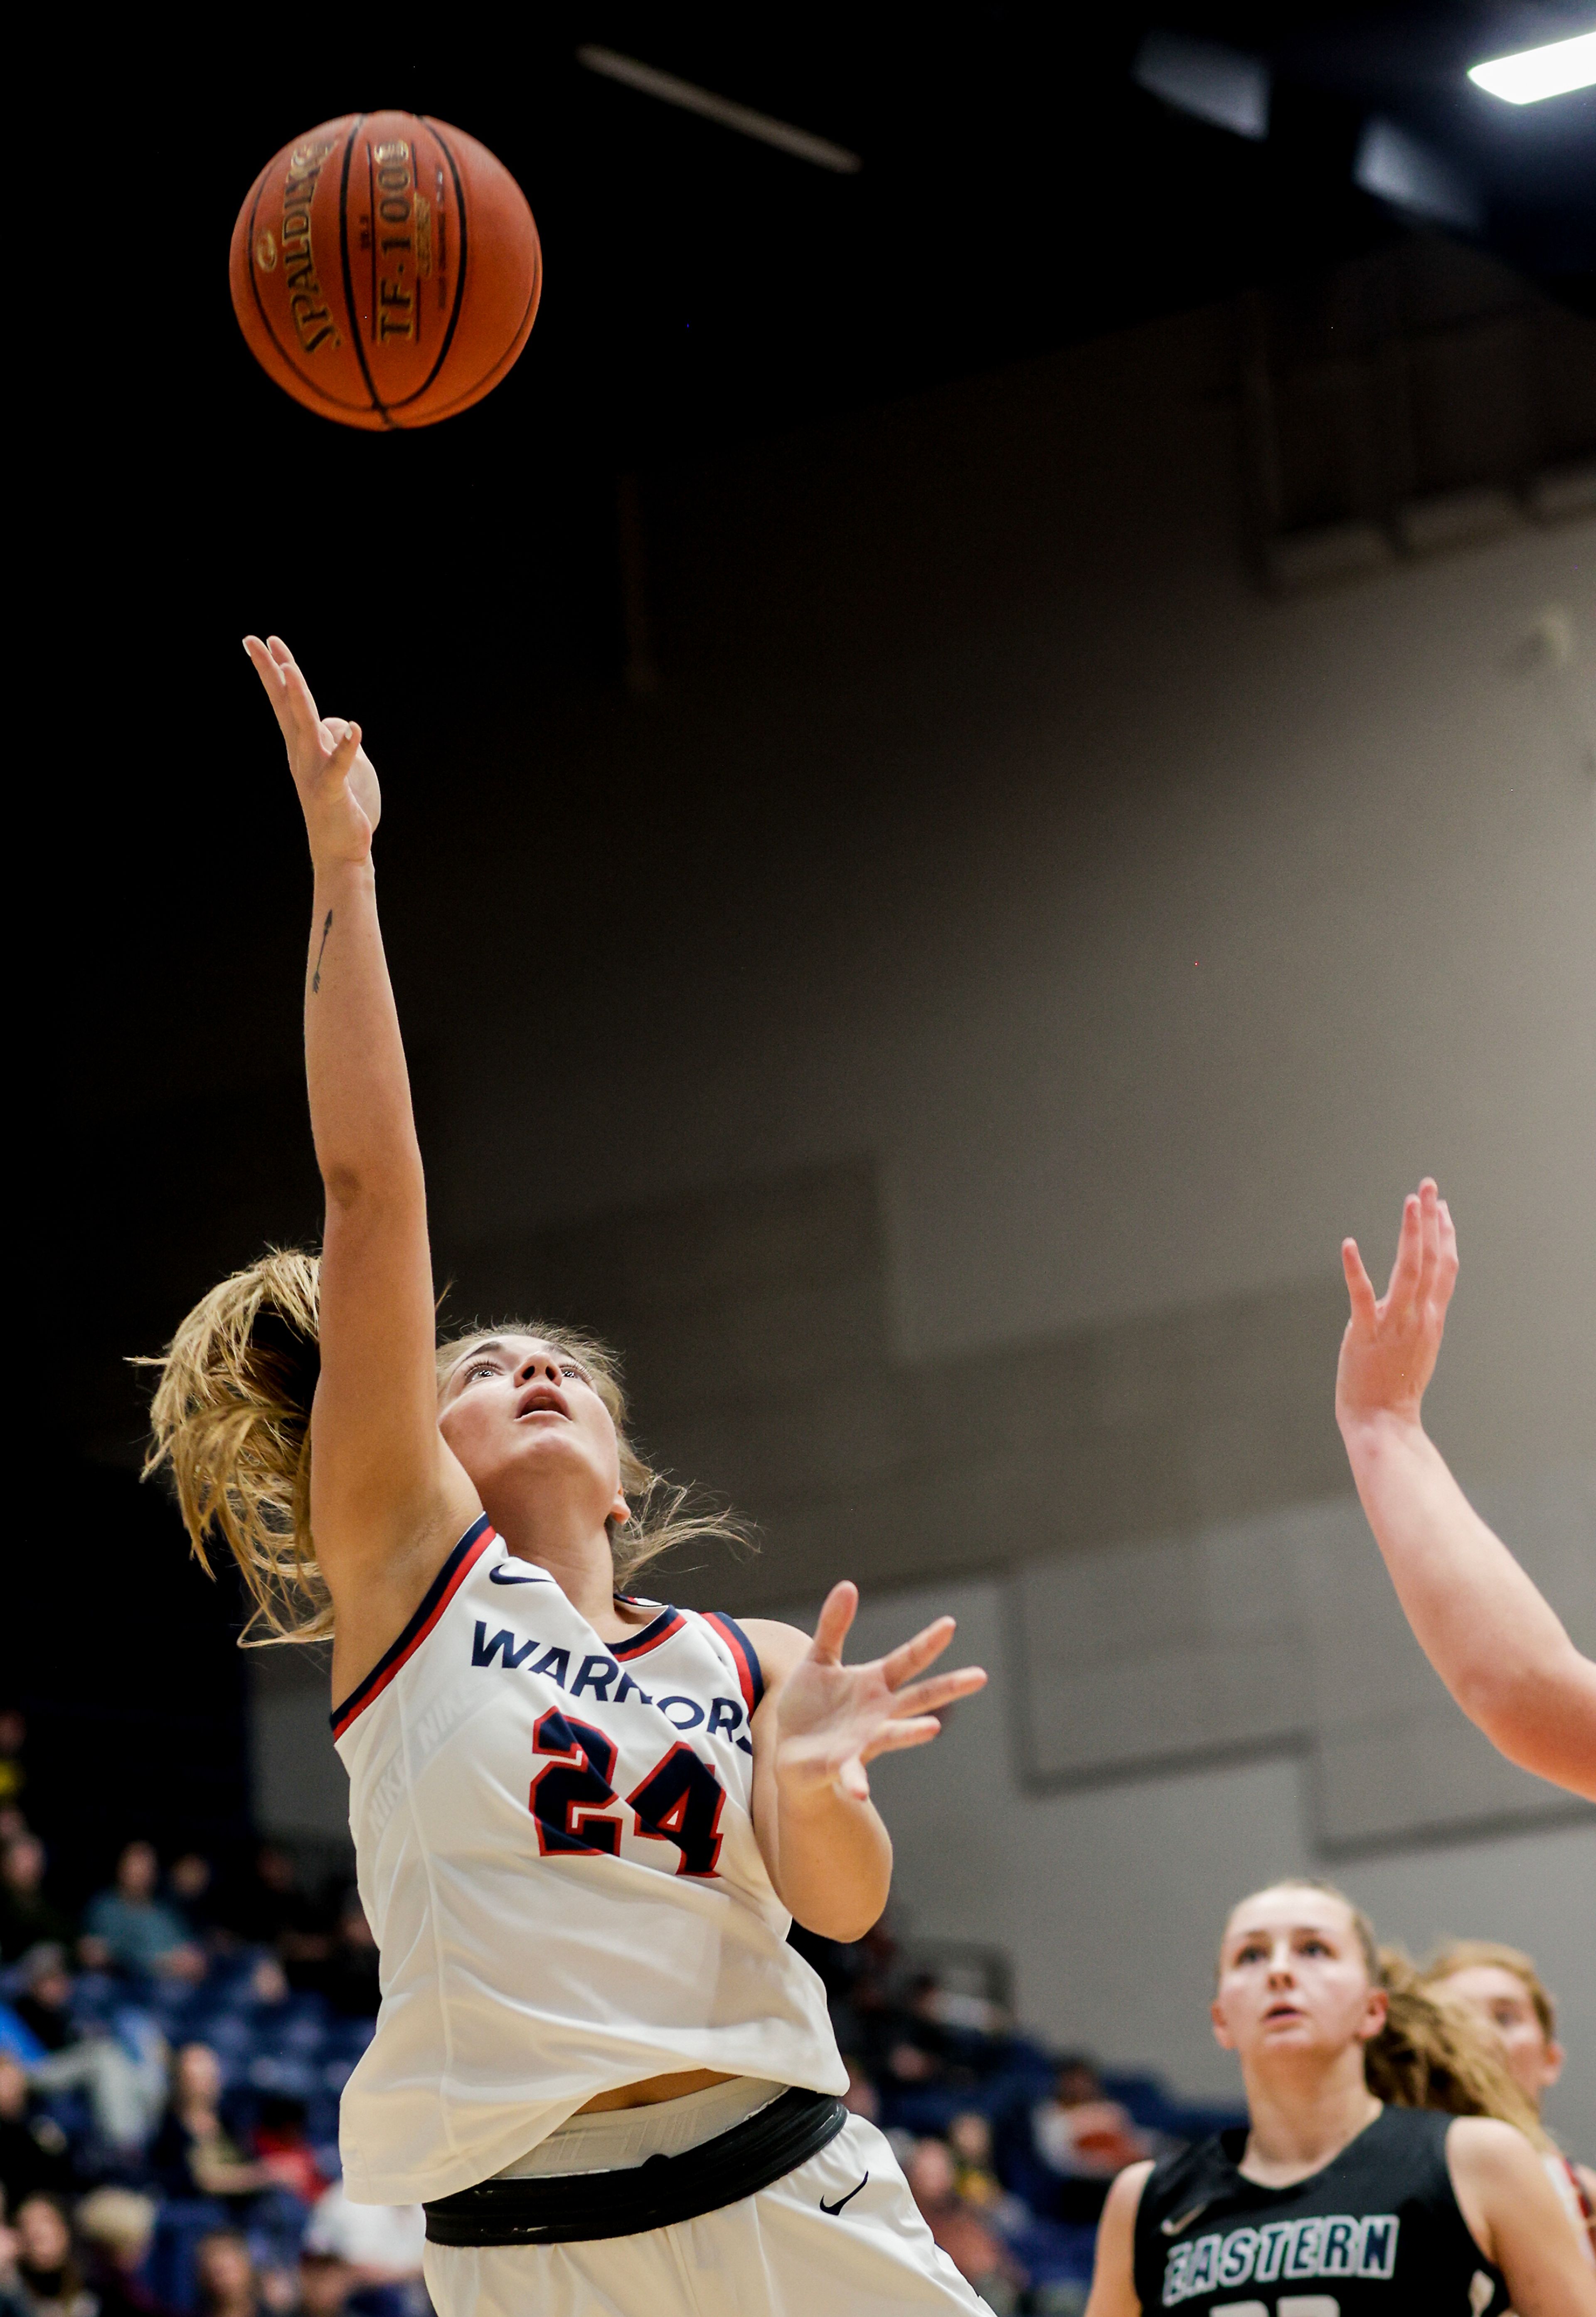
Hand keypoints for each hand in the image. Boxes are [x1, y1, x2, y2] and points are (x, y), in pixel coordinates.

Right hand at [244, 633, 380, 865]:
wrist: (339, 852)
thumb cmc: (338, 808)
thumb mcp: (337, 766)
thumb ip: (336, 740)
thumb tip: (339, 724)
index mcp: (301, 746)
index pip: (284, 701)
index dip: (274, 670)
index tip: (263, 641)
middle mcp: (301, 753)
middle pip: (285, 704)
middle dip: (272, 671)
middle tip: (256, 640)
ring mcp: (314, 771)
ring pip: (304, 727)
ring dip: (298, 697)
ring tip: (291, 669)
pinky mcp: (332, 790)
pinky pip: (339, 765)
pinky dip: (347, 748)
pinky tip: (355, 730)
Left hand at [775, 1582, 986, 1803]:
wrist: (790, 1751)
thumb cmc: (809, 1705)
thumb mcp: (818, 1659)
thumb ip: (833, 1626)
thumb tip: (849, 1585)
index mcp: (873, 1684)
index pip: (907, 1659)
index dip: (928, 1642)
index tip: (950, 1624)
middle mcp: (877, 1713)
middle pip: (918, 1696)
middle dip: (948, 1686)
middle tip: (980, 1676)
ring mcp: (863, 1740)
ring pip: (892, 1734)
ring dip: (910, 1732)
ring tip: (932, 1728)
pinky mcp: (840, 1764)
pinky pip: (851, 1773)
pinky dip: (856, 1781)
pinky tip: (861, 1792)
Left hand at [1337, 1178, 1458, 1430]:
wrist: (1384, 1423)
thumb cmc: (1396, 1386)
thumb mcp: (1418, 1346)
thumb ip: (1420, 1318)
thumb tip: (1419, 1296)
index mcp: (1431, 1318)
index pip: (1445, 1268)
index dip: (1445, 1235)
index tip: (1442, 1207)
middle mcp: (1419, 1317)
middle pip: (1432, 1260)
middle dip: (1431, 1220)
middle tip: (1428, 1185)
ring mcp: (1393, 1324)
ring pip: (1408, 1270)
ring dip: (1410, 1233)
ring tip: (1410, 1201)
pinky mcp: (1364, 1334)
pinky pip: (1361, 1295)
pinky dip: (1355, 1269)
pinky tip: (1349, 1244)